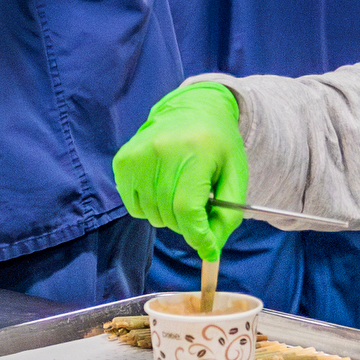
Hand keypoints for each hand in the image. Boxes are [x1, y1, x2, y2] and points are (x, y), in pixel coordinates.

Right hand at [113, 84, 246, 255]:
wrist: (195, 108)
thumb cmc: (218, 146)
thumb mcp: (235, 176)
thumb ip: (227, 215)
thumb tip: (211, 250)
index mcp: (196, 151)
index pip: (188, 209)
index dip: (197, 235)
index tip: (207, 247)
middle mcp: (163, 150)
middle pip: (170, 215)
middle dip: (187, 224)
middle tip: (197, 210)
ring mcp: (139, 155)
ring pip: (151, 215)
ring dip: (168, 216)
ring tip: (180, 193)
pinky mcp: (124, 161)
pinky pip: (133, 206)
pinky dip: (149, 207)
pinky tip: (162, 188)